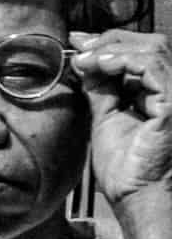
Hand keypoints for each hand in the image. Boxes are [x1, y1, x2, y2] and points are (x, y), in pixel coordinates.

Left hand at [72, 30, 171, 211]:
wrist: (138, 198)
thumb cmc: (128, 170)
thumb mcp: (107, 118)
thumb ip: (101, 89)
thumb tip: (85, 61)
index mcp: (161, 94)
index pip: (143, 53)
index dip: (110, 43)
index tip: (78, 42)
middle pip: (152, 44)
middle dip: (111, 40)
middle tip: (80, 46)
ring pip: (154, 49)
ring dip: (113, 48)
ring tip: (85, 58)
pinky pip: (153, 65)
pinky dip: (124, 59)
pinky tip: (100, 65)